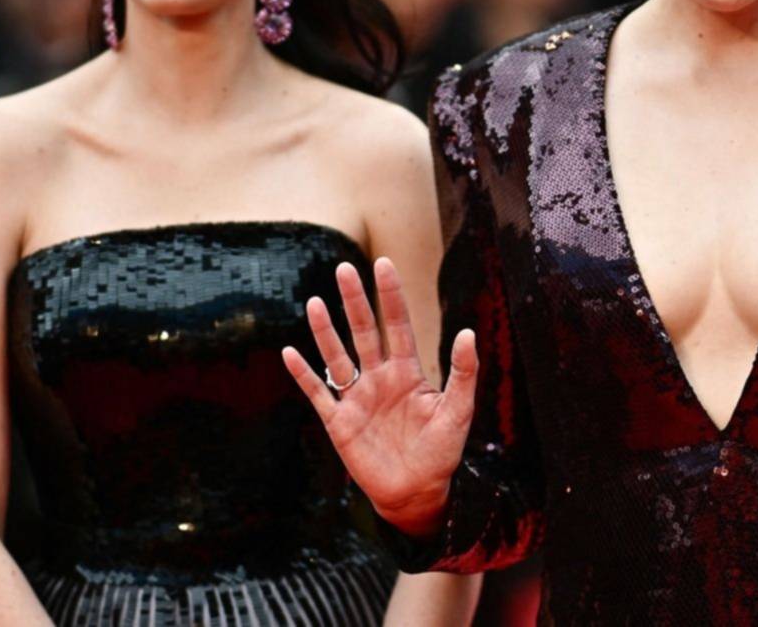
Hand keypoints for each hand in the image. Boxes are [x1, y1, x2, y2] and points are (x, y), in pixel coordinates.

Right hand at [283, 257, 477, 536]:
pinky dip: (304, 375)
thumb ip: (463, 373)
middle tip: (344, 268)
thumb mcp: (458, 412)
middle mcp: (379, 378)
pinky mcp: (339, 423)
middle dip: (354, 301)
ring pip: (337, 357)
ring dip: (326, 331)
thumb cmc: (441, 453)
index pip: (398, 325)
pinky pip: (318, 394)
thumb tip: (467, 332)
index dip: (390, 295)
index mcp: (408, 372)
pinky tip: (290, 353)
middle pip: (364, 332)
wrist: (417, 494)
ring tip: (314, 302)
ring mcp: (357, 399)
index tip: (383, 264)